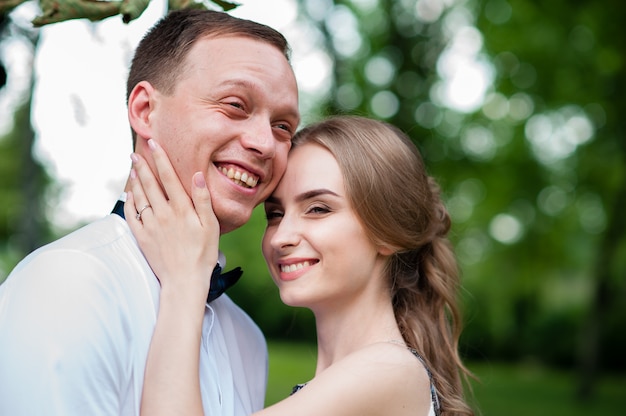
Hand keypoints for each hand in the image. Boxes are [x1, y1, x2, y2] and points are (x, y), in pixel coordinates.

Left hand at [125, 139, 218, 301]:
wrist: (184, 280)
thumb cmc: (203, 254)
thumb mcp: (211, 226)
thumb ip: (203, 199)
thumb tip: (197, 175)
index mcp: (182, 209)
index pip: (169, 177)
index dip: (160, 159)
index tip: (154, 144)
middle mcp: (163, 213)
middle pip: (150, 183)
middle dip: (142, 166)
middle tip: (135, 153)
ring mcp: (150, 225)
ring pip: (139, 197)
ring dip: (135, 180)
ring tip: (132, 169)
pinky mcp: (142, 237)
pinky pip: (131, 215)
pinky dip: (129, 202)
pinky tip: (129, 194)